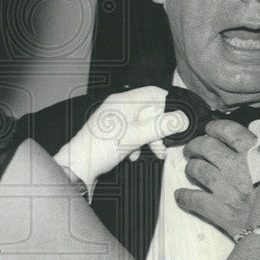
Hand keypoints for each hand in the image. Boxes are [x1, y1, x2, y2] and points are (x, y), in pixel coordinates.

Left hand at [54, 86, 179, 193]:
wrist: (78, 166)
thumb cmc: (100, 149)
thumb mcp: (136, 137)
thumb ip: (161, 127)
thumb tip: (182, 119)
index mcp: (123, 101)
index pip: (153, 93)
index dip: (169, 104)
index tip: (179, 118)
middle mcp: (118, 106)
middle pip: (149, 111)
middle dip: (159, 128)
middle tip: (166, 143)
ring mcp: (114, 119)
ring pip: (141, 124)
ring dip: (149, 139)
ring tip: (155, 153)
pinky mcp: (111, 132)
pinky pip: (131, 133)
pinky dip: (136, 143)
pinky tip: (133, 156)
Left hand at [175, 120, 257, 238]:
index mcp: (257, 154)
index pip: (229, 131)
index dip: (215, 128)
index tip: (210, 129)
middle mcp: (239, 168)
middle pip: (207, 147)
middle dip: (196, 145)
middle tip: (192, 149)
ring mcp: (229, 190)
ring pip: (199, 170)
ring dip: (191, 167)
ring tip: (190, 168)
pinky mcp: (223, 212)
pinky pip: (196, 200)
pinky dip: (185, 197)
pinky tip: (180, 195)